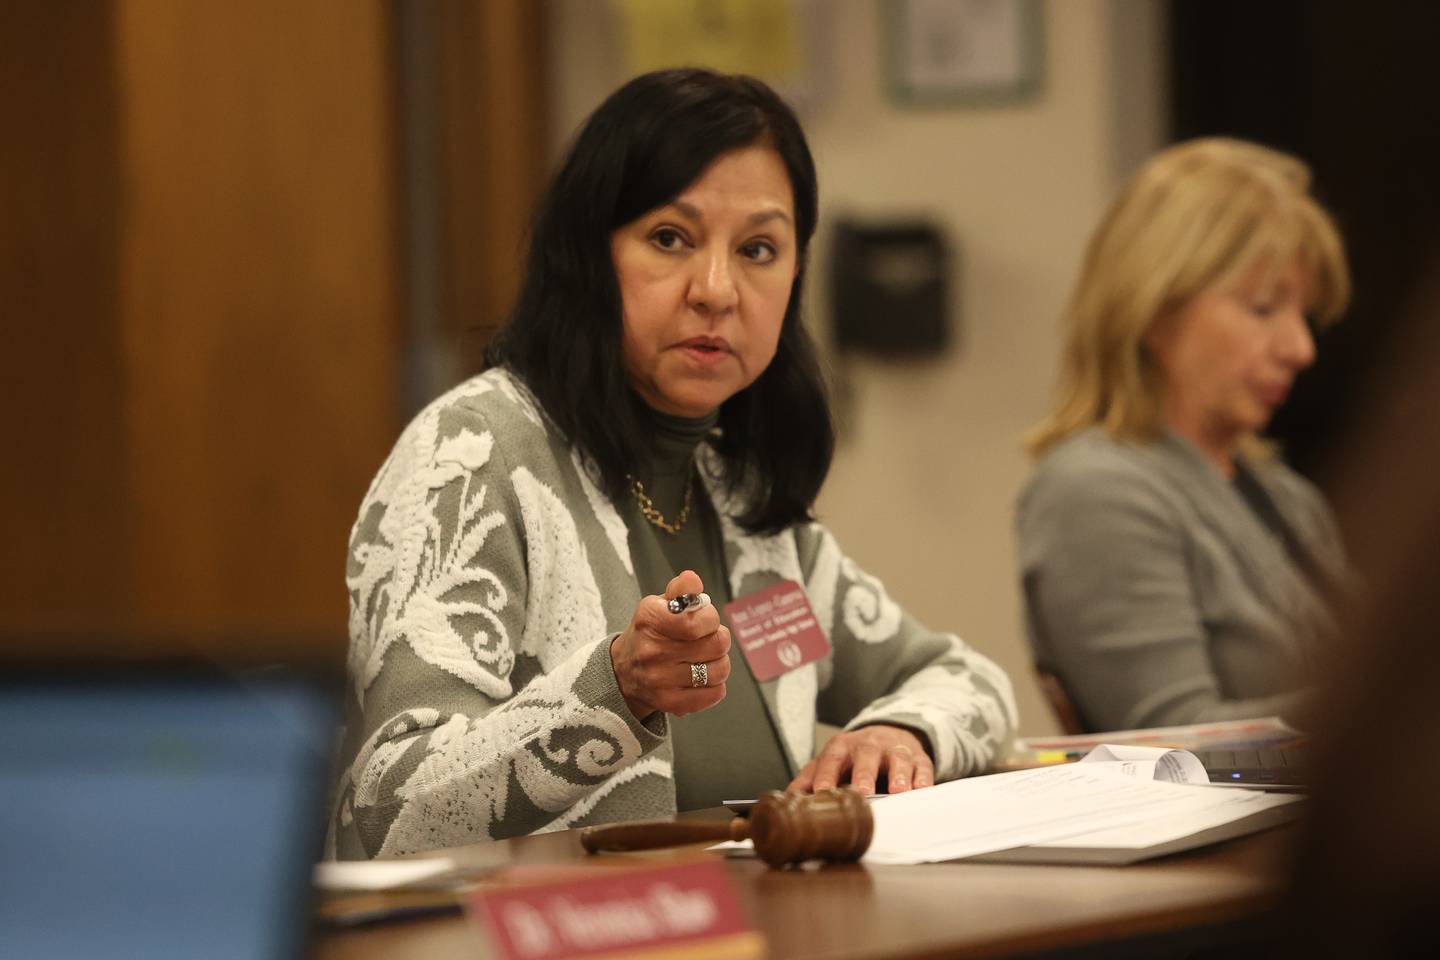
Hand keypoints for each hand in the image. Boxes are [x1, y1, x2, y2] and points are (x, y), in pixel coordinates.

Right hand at [610, 570, 731, 719]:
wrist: (623, 672)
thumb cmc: (649, 633)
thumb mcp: (658, 605)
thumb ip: (680, 591)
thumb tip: (692, 579)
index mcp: (649, 619)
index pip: (698, 622)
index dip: (710, 618)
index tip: (704, 618)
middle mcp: (652, 651)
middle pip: (716, 645)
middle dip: (719, 638)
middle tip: (709, 638)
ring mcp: (660, 680)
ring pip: (719, 670)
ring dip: (719, 662)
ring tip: (707, 658)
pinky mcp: (670, 703)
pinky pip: (715, 693)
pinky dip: (716, 685)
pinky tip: (703, 677)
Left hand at [787, 725, 933, 796]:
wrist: (889, 734)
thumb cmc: (853, 757)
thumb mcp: (830, 762)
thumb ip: (810, 779)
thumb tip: (787, 800)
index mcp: (842, 747)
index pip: (831, 758)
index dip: (826, 774)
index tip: (822, 792)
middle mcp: (869, 745)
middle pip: (866, 756)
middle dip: (865, 774)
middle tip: (863, 793)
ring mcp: (895, 750)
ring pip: (898, 759)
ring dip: (899, 775)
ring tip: (899, 791)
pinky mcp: (918, 758)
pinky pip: (922, 767)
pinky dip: (923, 778)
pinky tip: (921, 790)